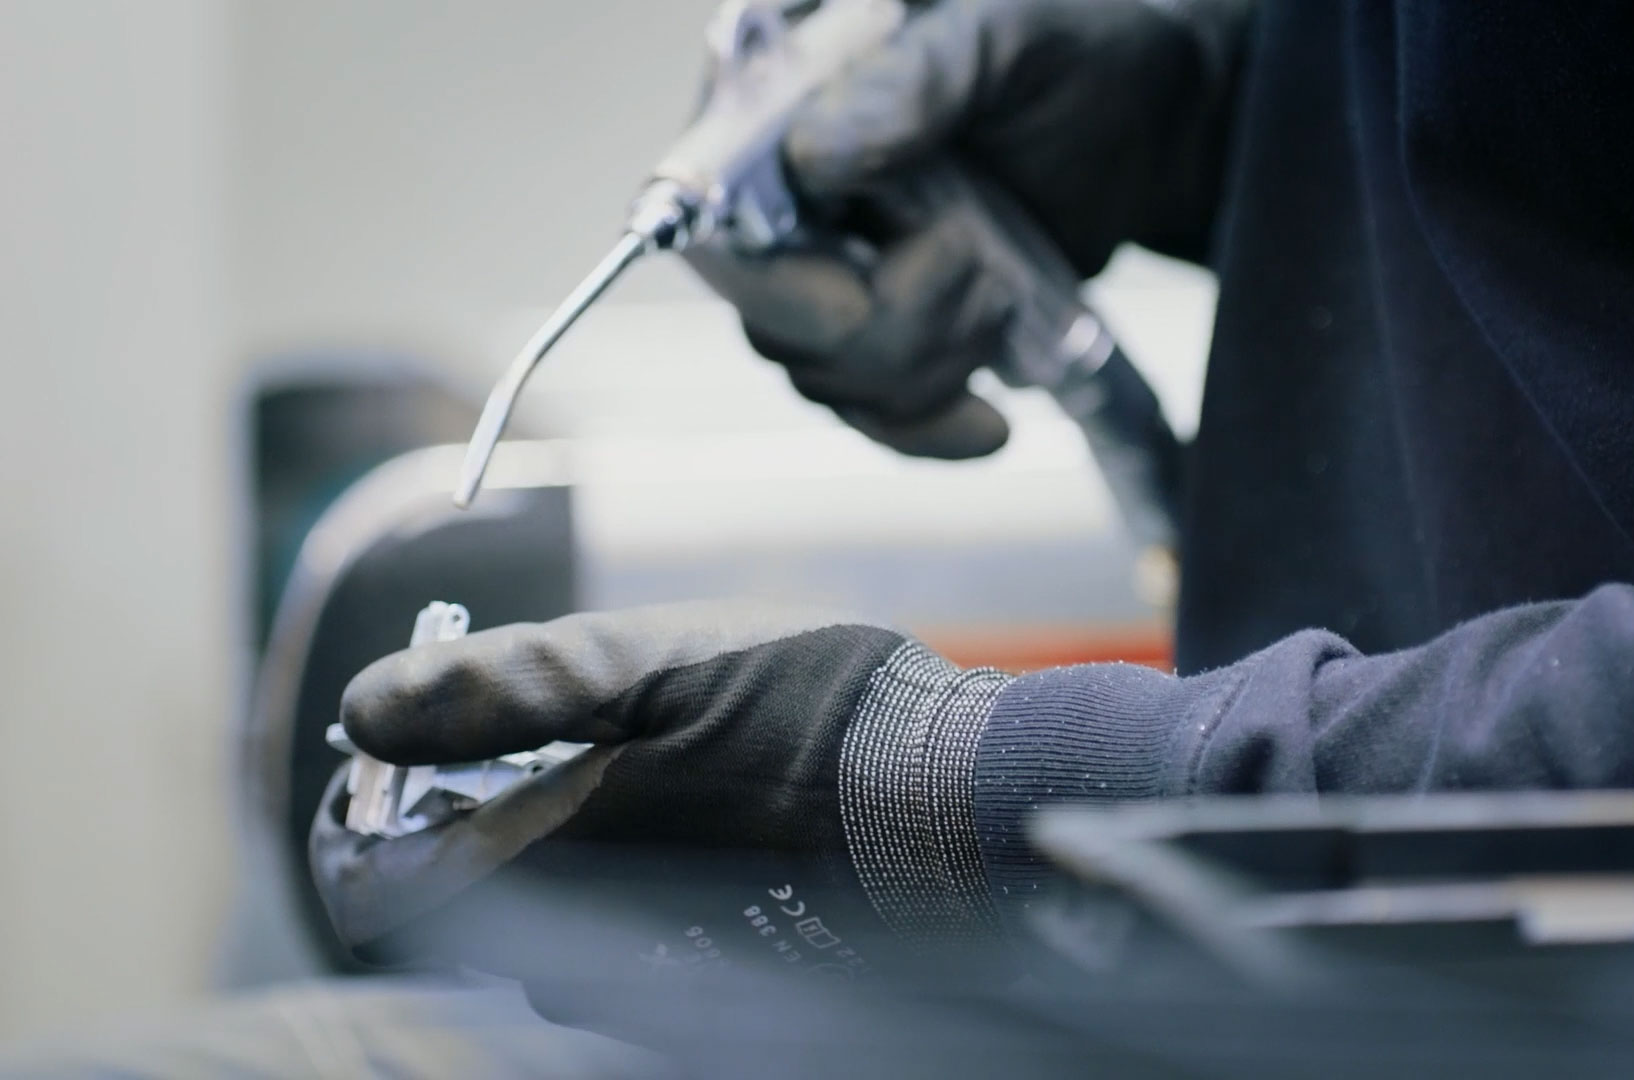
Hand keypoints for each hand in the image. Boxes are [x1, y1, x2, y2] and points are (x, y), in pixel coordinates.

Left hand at [309, 603, 1011, 986]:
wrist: (955, 800)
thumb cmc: (812, 717)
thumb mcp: (651, 663)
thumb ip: (501, 688)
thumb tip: (361, 707)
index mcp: (548, 854)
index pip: (377, 886)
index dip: (363, 815)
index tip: (395, 751)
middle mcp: (581, 943)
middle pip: (466, 901)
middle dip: (477, 814)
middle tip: (549, 730)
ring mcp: (647, 980)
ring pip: (547, 925)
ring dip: (559, 848)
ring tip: (641, 764)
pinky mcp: (709, 989)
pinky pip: (621, 948)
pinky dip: (625, 883)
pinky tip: (698, 819)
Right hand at [687, 0, 1249, 458]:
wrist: (1152, 126)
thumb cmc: (1072, 56)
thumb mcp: (1001, 38)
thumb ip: (912, 83)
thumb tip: (812, 157)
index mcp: (782, 99)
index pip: (710, 204)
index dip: (769, 272)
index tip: (850, 298)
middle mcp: (787, 195)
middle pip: (768, 315)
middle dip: (884, 322)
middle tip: (975, 259)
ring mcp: (834, 273)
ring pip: (825, 376)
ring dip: (930, 358)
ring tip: (1001, 288)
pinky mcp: (888, 334)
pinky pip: (873, 415)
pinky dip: (929, 429)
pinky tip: (990, 423)